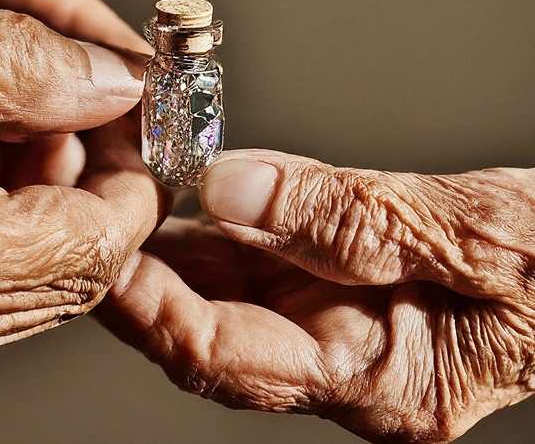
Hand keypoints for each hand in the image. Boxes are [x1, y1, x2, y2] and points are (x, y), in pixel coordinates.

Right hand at [0, 0, 164, 404]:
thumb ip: (21, 59)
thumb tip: (110, 84)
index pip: (102, 240)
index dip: (133, 182)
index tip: (134, 132)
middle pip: (70, 273)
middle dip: (92, 194)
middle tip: (86, 120)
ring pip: (22, 289)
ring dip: (43, 211)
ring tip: (22, 129)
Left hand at [97, 149, 534, 442]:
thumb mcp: (471, 235)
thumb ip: (349, 217)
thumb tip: (232, 187)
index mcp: (378, 381)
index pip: (226, 359)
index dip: (153, 310)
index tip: (106, 255)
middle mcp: (340, 360)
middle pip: (209, 328)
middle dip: (144, 276)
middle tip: (97, 211)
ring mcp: (335, 321)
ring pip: (225, 292)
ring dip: (171, 247)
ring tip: (126, 192)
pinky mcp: (338, 282)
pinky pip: (259, 260)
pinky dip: (217, 226)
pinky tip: (186, 192)